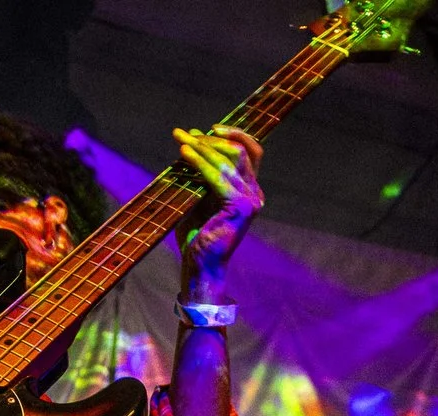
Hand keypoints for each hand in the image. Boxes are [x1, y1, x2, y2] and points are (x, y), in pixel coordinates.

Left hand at [173, 126, 263, 295]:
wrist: (200, 264)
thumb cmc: (196, 234)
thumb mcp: (197, 194)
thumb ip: (199, 170)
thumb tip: (191, 138)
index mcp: (249, 189)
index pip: (249, 151)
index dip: (231, 134)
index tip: (205, 130)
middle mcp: (255, 192)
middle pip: (240, 150)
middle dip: (211, 139)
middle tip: (185, 134)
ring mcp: (251, 199)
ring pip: (230, 158)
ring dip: (203, 147)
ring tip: (182, 141)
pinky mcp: (240, 207)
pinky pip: (218, 176)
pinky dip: (200, 163)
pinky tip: (185, 155)